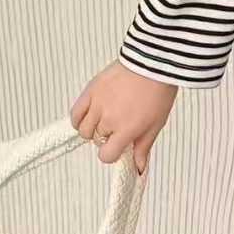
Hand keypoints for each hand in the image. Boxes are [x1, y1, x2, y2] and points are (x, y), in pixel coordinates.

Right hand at [70, 60, 178, 174]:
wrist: (152, 64)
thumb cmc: (158, 93)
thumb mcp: (155, 125)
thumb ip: (143, 147)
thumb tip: (139, 169)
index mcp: (126, 130)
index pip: (106, 155)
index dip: (111, 154)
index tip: (118, 148)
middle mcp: (109, 119)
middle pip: (96, 140)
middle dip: (106, 138)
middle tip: (118, 127)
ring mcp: (97, 104)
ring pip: (83, 129)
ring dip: (92, 129)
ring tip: (105, 120)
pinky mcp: (90, 91)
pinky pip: (75, 113)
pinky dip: (79, 119)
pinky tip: (89, 117)